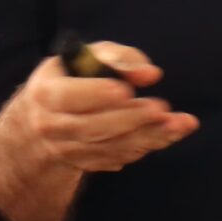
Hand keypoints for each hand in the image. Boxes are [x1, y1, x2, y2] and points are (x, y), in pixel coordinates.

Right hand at [0, 43, 197, 220]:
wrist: (41, 121)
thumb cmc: (71, 77)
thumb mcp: (86, 57)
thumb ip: (117, 57)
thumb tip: (150, 74)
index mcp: (46, 93)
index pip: (68, 97)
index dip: (97, 94)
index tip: (126, 91)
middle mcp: (52, 126)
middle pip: (92, 127)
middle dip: (131, 118)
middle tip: (162, 108)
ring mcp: (68, 149)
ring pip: (109, 147)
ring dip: (147, 136)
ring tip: (180, 123)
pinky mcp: (86, 163)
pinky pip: (118, 158)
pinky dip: (146, 146)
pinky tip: (170, 134)